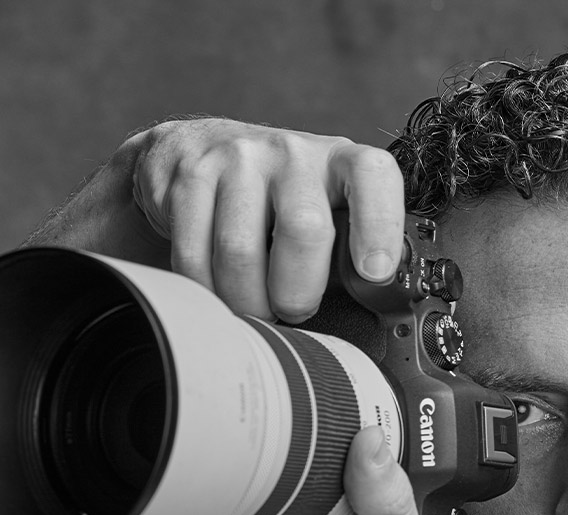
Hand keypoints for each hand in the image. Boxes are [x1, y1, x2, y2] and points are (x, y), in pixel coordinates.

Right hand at [131, 118, 405, 321]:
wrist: (197, 150)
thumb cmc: (277, 199)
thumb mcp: (323, 209)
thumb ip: (348, 251)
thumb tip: (373, 306)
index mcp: (338, 160)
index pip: (373, 176)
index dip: (380, 225)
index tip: (374, 272)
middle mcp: (290, 151)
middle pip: (304, 229)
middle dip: (298, 292)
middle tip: (293, 311)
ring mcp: (235, 158)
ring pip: (242, 251)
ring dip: (249, 301)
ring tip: (255, 309)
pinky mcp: (188, 176)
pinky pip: (195, 254)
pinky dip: (207, 290)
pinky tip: (218, 291)